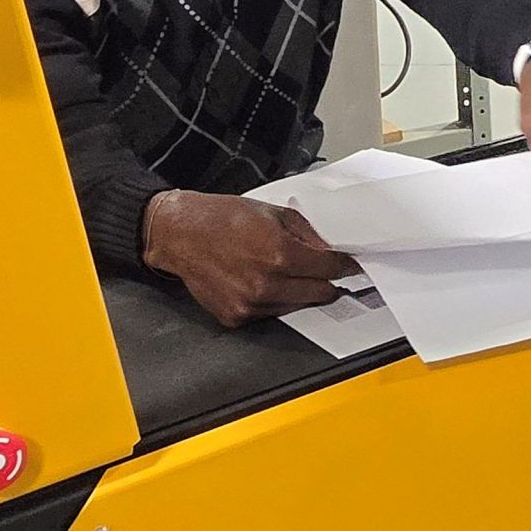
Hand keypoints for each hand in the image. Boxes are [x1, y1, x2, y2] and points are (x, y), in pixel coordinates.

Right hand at [141, 191, 356, 327]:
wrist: (180, 234)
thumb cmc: (222, 218)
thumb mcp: (273, 213)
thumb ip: (308, 233)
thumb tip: (332, 249)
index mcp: (279, 253)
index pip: (330, 269)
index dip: (344, 265)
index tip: (350, 265)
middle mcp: (266, 284)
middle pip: (320, 293)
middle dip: (326, 280)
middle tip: (324, 270)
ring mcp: (250, 304)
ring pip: (298, 306)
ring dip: (300, 291)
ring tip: (283, 271)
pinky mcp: (236, 317)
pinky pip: (271, 313)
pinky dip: (275, 300)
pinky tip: (261, 280)